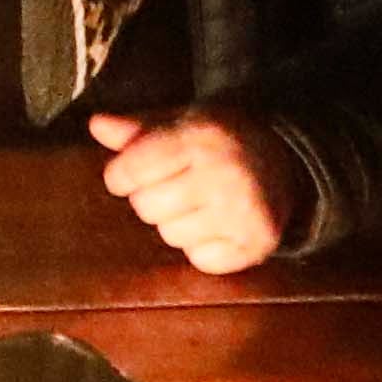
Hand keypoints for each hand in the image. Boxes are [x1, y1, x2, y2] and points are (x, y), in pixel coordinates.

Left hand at [85, 108, 290, 274]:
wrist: (285, 161)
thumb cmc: (218, 140)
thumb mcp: (181, 122)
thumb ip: (137, 128)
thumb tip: (96, 125)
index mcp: (200, 138)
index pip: (131, 170)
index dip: (122, 175)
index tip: (132, 172)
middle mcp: (223, 174)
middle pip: (146, 207)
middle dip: (152, 198)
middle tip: (176, 185)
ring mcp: (242, 212)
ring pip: (171, 235)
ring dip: (177, 223)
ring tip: (199, 203)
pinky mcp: (256, 244)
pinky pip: (201, 259)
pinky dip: (203, 247)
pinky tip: (217, 224)